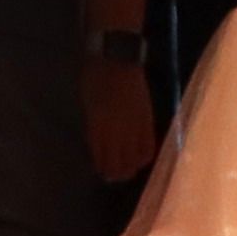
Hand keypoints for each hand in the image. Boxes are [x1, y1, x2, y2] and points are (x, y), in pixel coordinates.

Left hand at [81, 54, 159, 189]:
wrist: (117, 58)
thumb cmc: (95, 78)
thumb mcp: (88, 105)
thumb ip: (94, 127)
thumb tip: (98, 144)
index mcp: (98, 128)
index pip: (102, 158)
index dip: (103, 169)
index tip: (104, 174)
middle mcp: (116, 131)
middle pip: (119, 164)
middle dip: (117, 174)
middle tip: (115, 176)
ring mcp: (134, 126)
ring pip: (135, 159)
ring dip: (131, 168)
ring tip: (129, 170)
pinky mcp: (147, 120)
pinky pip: (148, 145)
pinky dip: (145, 156)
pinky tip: (142, 158)